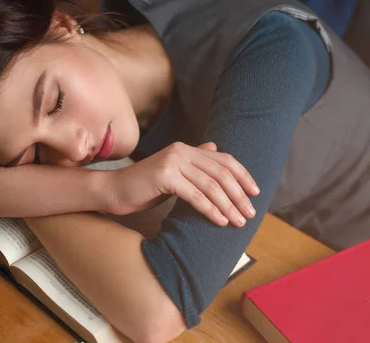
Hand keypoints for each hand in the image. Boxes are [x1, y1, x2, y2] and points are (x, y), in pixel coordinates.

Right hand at [105, 141, 259, 226]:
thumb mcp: (173, 174)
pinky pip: (195, 195)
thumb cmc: (144, 187)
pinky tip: (219, 221)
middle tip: (250, 213)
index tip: (255, 192)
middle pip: (221, 172)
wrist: (114, 190)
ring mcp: (173, 162)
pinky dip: (210, 209)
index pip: (224, 159)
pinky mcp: (165, 176)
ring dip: (228, 205)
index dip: (243, 175)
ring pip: (210, 185)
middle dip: (239, 194)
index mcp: (185, 149)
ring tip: (238, 221)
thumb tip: (215, 148)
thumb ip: (194, 163)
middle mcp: (181, 151)